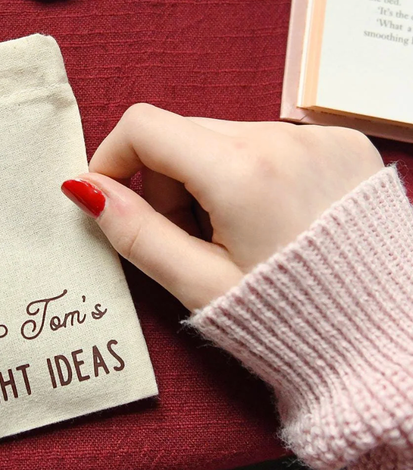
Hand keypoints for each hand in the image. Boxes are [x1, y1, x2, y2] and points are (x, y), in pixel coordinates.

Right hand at [63, 105, 383, 310]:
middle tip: (187, 240)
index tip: (111, 198)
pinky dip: (255, 173)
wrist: (390, 343)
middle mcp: (282, 138)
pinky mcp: (344, 144)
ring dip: (210, 178)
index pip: (145, 126)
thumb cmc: (294, 323)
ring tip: (238, 238)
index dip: (113, 158)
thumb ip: (136, 233)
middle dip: (166, 181)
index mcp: (241, 171)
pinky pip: (272, 140)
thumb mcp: (200, 286)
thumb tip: (86, 189)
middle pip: (184, 133)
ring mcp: (318, 137)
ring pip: (226, 136)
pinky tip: (276, 222)